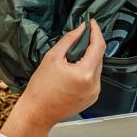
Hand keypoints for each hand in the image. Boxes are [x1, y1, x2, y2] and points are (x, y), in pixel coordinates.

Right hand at [0, 20, 105, 136]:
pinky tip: (73, 71)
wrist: (37, 113)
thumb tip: (80, 29)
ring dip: (89, 58)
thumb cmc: (40, 90)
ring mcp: (94, 93)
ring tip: (72, 58)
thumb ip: (69, 40)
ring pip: (97, 68)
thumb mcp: (52, 58)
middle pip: (99, 57)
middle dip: (91, 45)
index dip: (96, 31)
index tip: (92, 23)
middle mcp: (93, 84)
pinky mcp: (92, 98)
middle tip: (80, 37)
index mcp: (85, 73)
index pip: (99, 46)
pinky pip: (94, 79)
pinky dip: (87, 71)